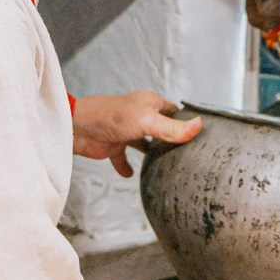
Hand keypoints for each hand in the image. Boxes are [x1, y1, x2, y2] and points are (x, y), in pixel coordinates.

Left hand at [72, 90, 200, 176]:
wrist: (77, 128)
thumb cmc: (110, 117)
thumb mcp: (147, 121)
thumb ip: (172, 127)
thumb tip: (199, 126)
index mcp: (150, 103)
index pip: (175, 111)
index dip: (187, 121)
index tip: (202, 134)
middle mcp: (140, 116)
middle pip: (162, 127)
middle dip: (173, 138)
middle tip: (189, 154)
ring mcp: (128, 132)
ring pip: (146, 143)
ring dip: (153, 153)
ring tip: (168, 165)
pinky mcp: (114, 146)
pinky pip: (124, 158)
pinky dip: (127, 167)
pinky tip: (132, 175)